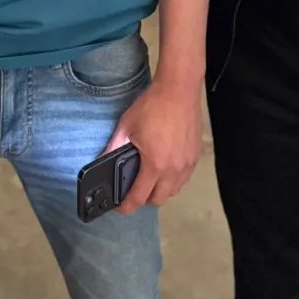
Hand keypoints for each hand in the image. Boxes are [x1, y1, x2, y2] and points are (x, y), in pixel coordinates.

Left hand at [106, 80, 202, 213]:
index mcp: (155, 164)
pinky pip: (183, 179)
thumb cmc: (153, 105)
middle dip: (144, 199)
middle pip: (158, 199)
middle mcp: (173, 169)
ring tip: (149, 179)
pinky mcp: (194, 157)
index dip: (127, 206)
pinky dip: (173, 180)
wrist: (179, 90)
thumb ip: (114, 146)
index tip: (121, 208)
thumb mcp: (127, 125)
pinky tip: (164, 168)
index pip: (140, 197)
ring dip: (160, 190)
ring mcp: (186, 164)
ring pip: (173, 191)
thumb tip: (103, 160)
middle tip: (134, 190)